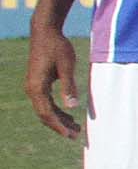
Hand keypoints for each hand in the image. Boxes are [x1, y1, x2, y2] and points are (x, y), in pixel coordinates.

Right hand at [26, 25, 80, 139]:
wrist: (45, 32)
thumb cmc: (57, 47)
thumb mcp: (67, 66)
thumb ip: (69, 86)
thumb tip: (72, 106)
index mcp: (37, 87)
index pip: (47, 113)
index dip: (59, 126)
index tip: (71, 135)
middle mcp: (31, 89)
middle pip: (44, 114)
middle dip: (59, 126)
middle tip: (75, 135)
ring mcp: (33, 86)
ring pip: (44, 109)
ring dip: (59, 119)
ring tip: (75, 128)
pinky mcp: (37, 83)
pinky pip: (45, 102)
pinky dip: (56, 110)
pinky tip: (69, 114)